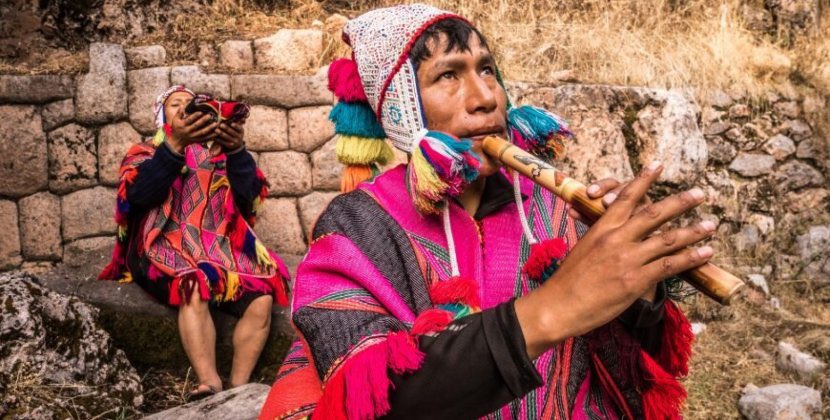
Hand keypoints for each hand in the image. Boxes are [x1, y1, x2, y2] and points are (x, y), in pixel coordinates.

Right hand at [167, 110, 218, 153]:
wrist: (177, 141)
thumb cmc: (177, 128)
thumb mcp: (175, 120)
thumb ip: (179, 113)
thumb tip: (183, 105)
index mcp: (183, 125)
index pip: (189, 120)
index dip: (195, 116)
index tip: (201, 112)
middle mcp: (188, 131)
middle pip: (197, 126)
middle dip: (204, 120)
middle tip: (210, 115)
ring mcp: (193, 136)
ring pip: (203, 132)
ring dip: (210, 128)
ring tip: (216, 123)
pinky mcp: (197, 140)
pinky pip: (205, 138)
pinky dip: (211, 136)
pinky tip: (217, 132)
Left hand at [214, 121, 244, 151]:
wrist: (236, 144)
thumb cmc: (235, 132)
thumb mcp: (237, 128)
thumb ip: (235, 122)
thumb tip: (233, 114)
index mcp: (241, 131)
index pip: (239, 128)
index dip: (235, 126)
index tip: (231, 123)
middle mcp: (239, 137)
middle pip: (232, 132)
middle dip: (226, 128)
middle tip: (221, 125)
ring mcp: (234, 142)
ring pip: (226, 137)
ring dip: (221, 133)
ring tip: (216, 129)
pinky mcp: (229, 145)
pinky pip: (223, 142)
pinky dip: (218, 139)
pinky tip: (214, 136)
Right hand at [515, 161, 715, 357]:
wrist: (558, 305)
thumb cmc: (567, 281)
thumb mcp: (582, 250)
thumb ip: (601, 237)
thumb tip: (614, 232)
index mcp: (601, 228)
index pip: (626, 197)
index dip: (644, 180)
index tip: (658, 165)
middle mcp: (616, 238)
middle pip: (653, 213)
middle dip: (680, 202)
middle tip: (699, 193)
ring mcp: (627, 258)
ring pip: (667, 239)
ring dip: (693, 231)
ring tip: (710, 224)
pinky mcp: (635, 280)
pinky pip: (669, 265)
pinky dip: (690, 258)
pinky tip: (705, 252)